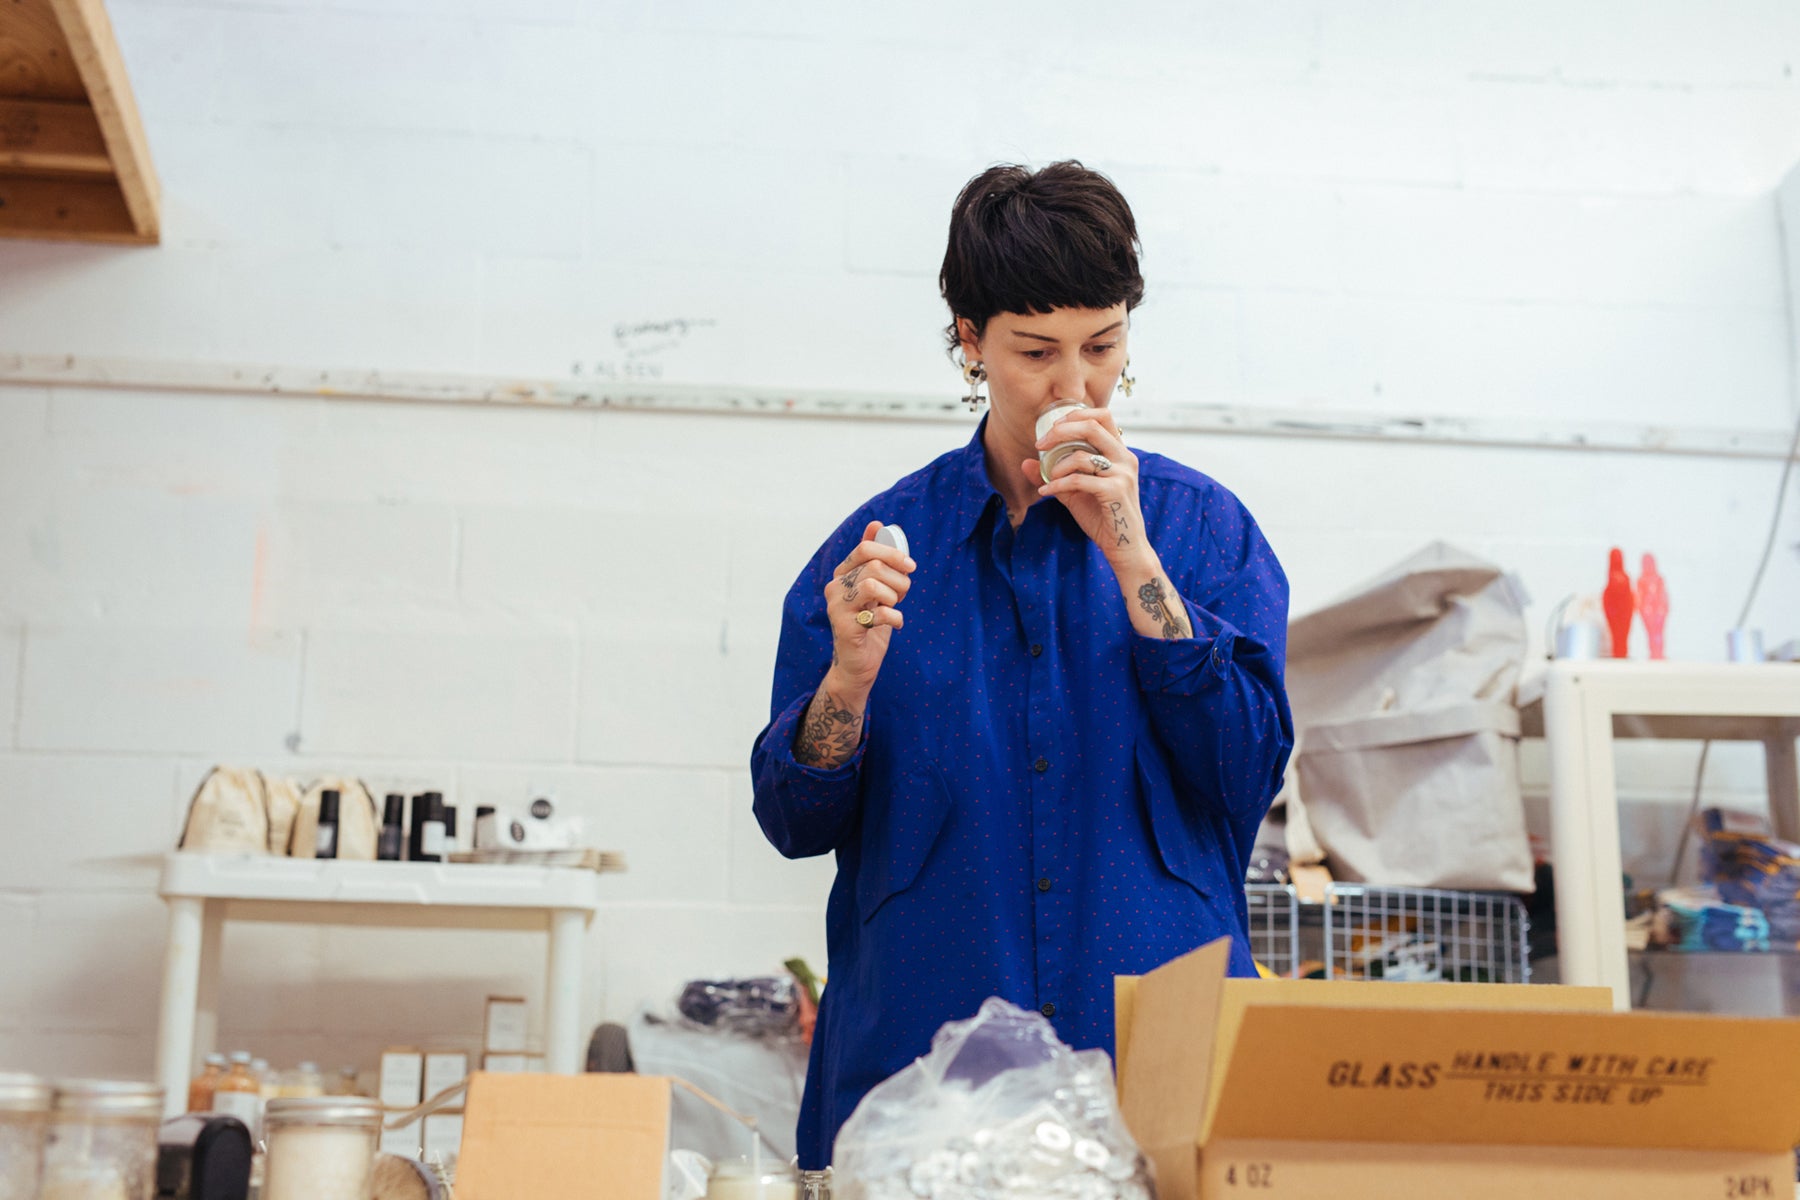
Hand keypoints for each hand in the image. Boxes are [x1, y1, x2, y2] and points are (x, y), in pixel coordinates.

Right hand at [824, 521, 915, 697]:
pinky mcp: (845, 628)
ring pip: (874, 585)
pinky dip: (895, 618)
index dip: (893, 554)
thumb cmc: (869, 623)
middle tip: (902, 595)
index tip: (909, 566)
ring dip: (895, 598)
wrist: (857, 664)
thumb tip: (877, 524)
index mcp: (842, 574)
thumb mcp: (875, 587)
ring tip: (895, 608)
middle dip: (899, 580)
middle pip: (875, 566)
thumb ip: (875, 558)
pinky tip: (894, 624)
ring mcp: (837, 608)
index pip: (865, 549)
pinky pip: (879, 613)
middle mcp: (835, 588)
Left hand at [1019, 408, 1148, 570]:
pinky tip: (1046, 492)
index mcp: (1119, 452)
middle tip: (1041, 444)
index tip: (1053, 427)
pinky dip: (1057, 485)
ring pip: (1082, 456)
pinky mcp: (1116, 490)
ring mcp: (1122, 474)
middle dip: (1061, 431)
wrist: (1124, 546)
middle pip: (1092, 426)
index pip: (1103, 416)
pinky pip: (1079, 480)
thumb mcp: (1074, 492)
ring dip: (1057, 466)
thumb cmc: (1102, 517)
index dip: (1076, 414)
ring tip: (1048, 479)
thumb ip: (1055, 475)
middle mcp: (1125, 458)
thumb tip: (1026, 463)